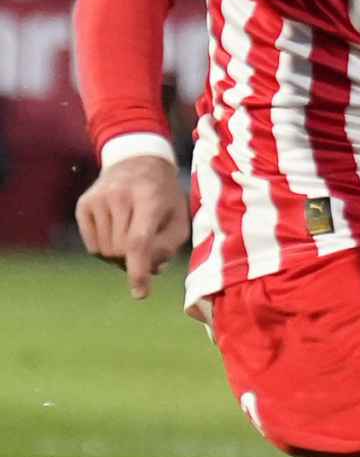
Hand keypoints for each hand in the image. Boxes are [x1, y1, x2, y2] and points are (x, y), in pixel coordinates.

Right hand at [75, 155, 189, 299]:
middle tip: (147, 250)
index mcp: (149, 198)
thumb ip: (168, 247)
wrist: (137, 162)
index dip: (138, 270)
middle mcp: (119, 196)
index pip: (139, 241)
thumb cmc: (164, 196)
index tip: (140, 294)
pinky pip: (93, 247)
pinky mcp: (83, 205)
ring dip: (121, 256)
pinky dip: (107, 249)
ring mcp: (98, 199)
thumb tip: (149, 271)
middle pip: (122, 251)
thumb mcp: (179, 217)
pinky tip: (117, 231)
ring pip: (105, 252)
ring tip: (133, 235)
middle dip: (136, 261)